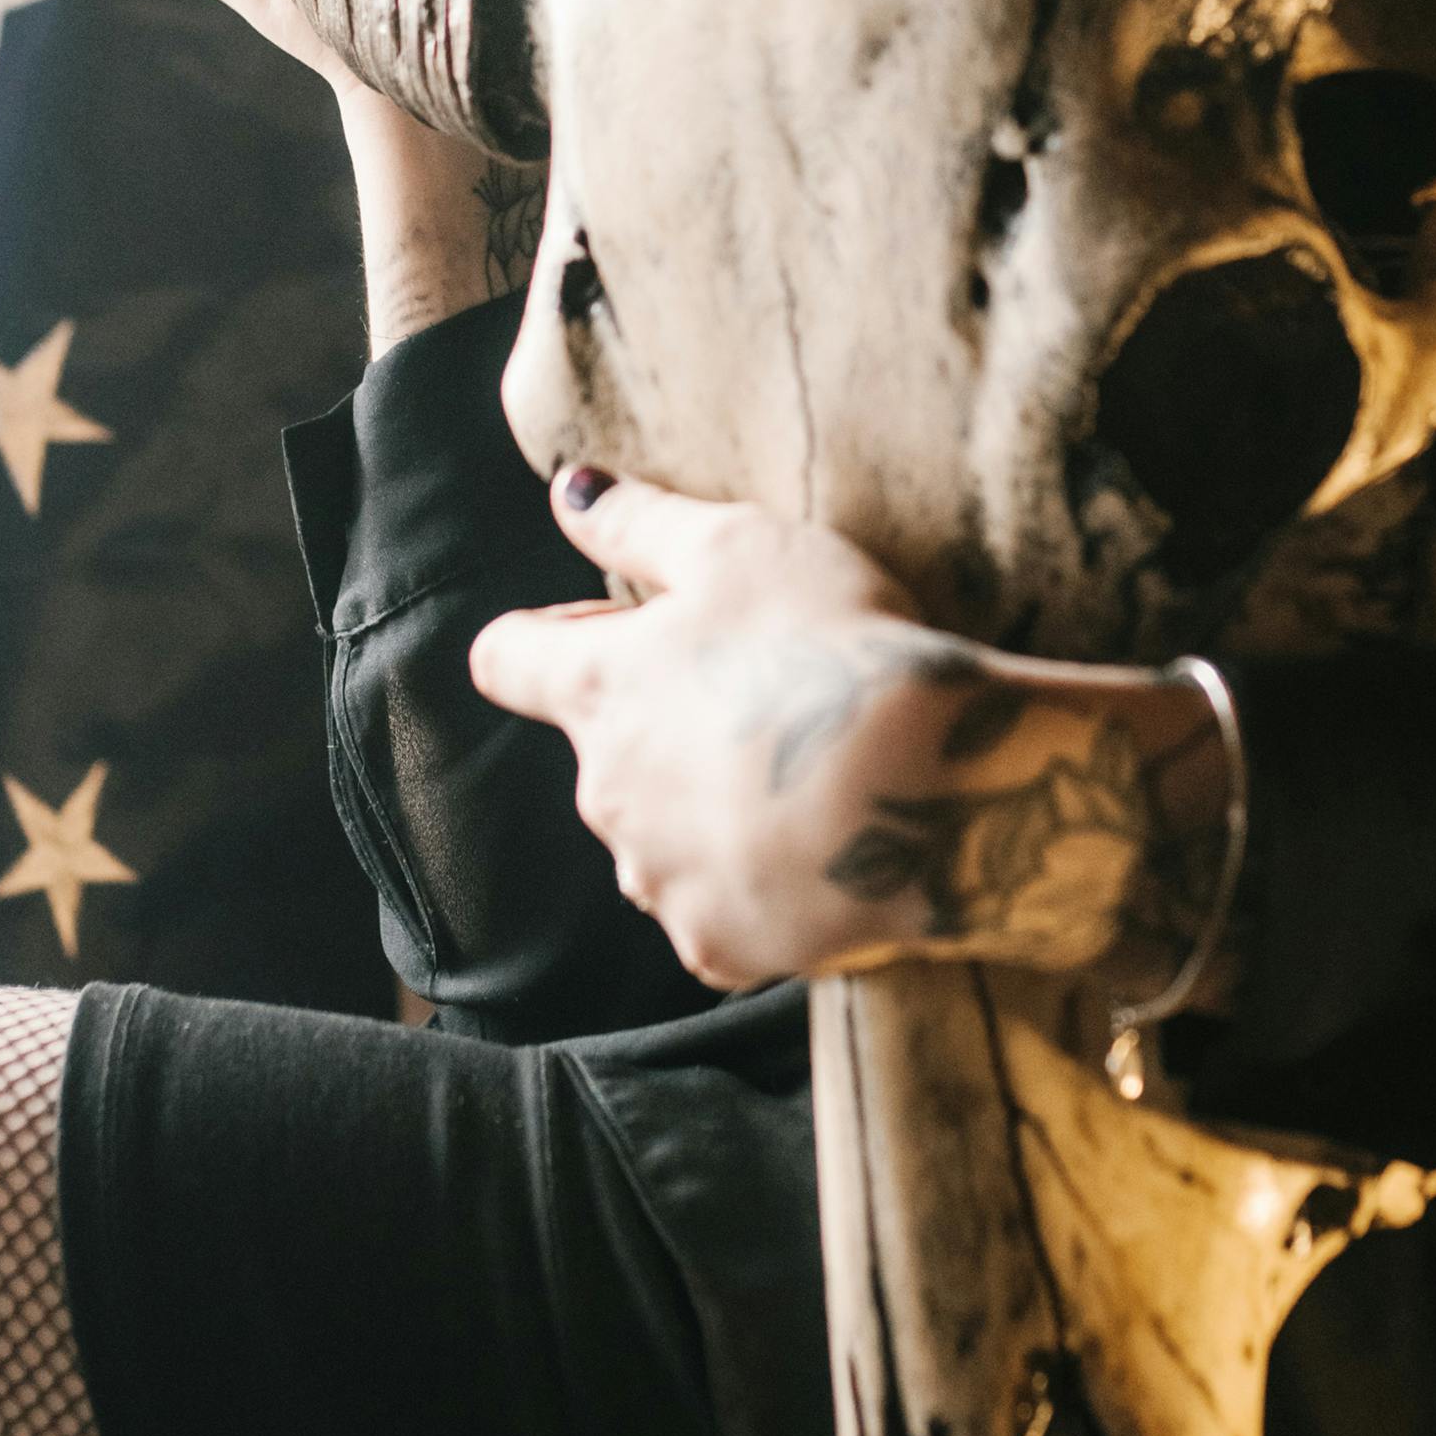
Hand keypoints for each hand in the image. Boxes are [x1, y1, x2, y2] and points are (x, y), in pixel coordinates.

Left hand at [467, 467, 1235, 999]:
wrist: (929, 792)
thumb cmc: (828, 648)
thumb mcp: (739, 546)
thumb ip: (639, 522)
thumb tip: (566, 488)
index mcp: (598, 690)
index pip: (506, 660)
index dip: (541, 639)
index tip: (592, 629)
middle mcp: (607, 795)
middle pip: (602, 752)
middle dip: (657, 727)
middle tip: (755, 694)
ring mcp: (659, 880)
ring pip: (659, 839)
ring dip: (704, 811)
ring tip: (800, 778)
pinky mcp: (720, 946)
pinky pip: (716, 915)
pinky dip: (752, 887)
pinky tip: (816, 855)